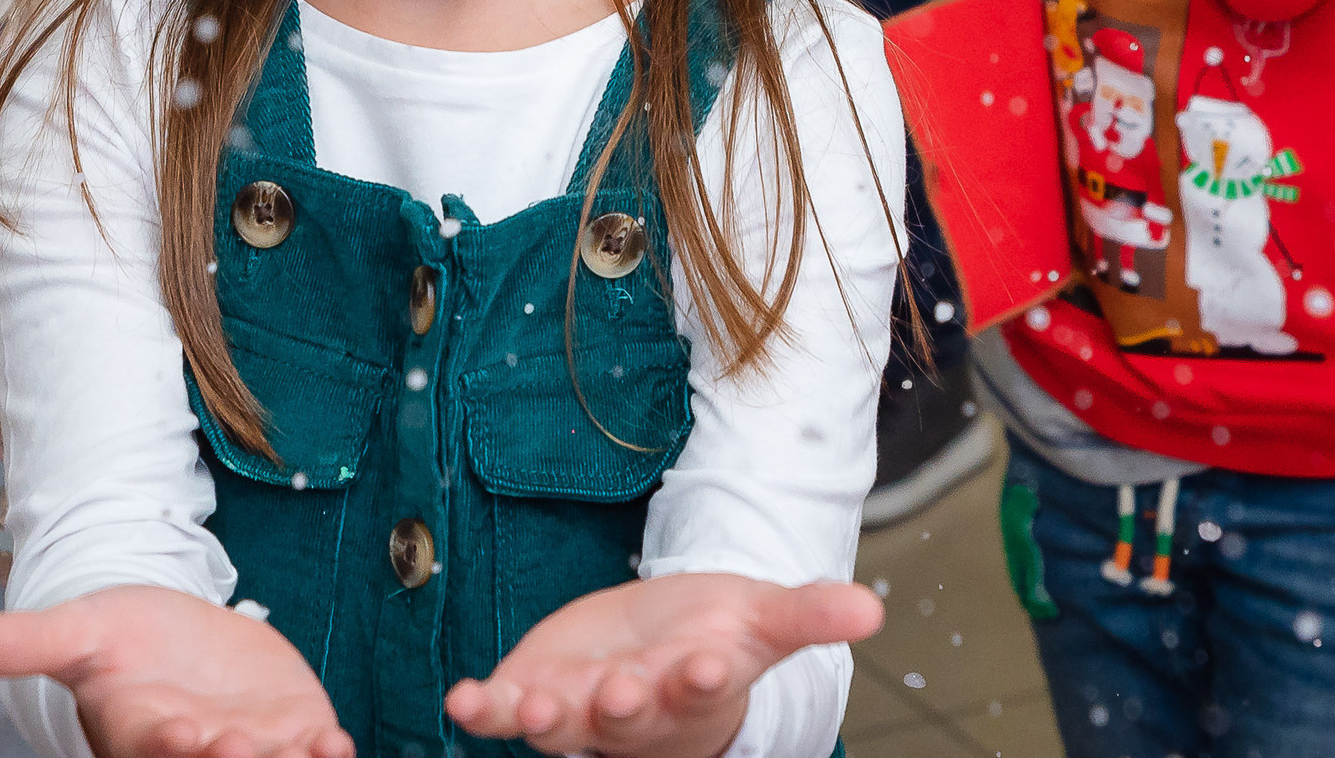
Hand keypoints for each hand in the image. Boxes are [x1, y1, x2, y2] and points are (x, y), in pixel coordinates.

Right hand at [0, 586, 351, 757]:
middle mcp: (195, 747)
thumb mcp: (79, 630)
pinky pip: (308, 753)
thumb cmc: (121, 640)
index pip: (153, 744)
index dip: (167, 741)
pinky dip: (323, 753)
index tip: (181, 729)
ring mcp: (246, 744)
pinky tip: (333, 743)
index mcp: (141, 729)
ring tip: (308, 749)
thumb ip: (30, 642)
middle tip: (237, 747)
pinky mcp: (290, 729)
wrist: (177, 634)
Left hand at [443, 573, 883, 757]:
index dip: (705, 679)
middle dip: (623, 707)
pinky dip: (484, 710)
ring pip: (565, 726)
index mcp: (699, 687)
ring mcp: (584, 712)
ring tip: (526, 707)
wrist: (658, 652)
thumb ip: (808, 612)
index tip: (708, 664)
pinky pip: (505, 712)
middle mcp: (641, 712)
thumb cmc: (712, 635)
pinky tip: (462, 700)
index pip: (706, 688)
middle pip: (632, 716)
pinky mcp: (536, 694)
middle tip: (617, 692)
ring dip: (543, 719)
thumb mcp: (761, 615)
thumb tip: (871, 608)